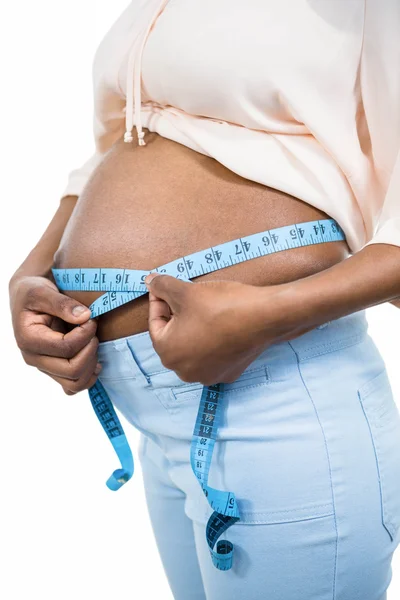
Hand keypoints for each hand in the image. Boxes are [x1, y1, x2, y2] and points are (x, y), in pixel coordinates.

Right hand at [9, 275, 100, 394]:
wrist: (28, 298)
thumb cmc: (33, 292)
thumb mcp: (43, 291)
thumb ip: (62, 303)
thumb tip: (85, 317)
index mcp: (28, 339)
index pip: (66, 348)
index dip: (85, 333)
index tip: (91, 317)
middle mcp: (34, 358)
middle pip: (72, 371)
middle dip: (91, 349)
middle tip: (94, 329)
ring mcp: (44, 367)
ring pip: (75, 384)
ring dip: (92, 364)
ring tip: (94, 342)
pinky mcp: (54, 370)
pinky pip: (74, 386)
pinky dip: (88, 376)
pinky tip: (94, 358)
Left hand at [144, 274, 313, 384]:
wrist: (264, 317)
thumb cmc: (221, 306)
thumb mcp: (185, 291)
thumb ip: (162, 286)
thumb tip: (150, 281)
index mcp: (168, 353)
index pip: (155, 322)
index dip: (160, 300)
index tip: (165, 286)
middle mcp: (184, 371)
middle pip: (173, 337)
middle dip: (176, 316)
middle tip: (184, 295)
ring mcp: (208, 375)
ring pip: (193, 347)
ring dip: (194, 328)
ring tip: (203, 308)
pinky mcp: (228, 373)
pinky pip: (212, 354)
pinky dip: (212, 339)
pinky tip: (221, 323)